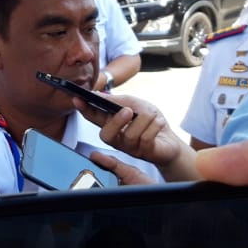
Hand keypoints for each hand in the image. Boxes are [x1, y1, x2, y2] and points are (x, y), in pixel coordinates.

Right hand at [75, 94, 196, 180]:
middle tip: (127, 110)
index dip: (84, 109)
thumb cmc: (149, 120)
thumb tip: (97, 94)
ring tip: (152, 115)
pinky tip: (159, 122)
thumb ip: (116, 100)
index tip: (77, 99)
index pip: (93, 118)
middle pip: (106, 135)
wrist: (170, 137)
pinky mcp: (145, 153)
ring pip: (130, 136)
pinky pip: (146, 139)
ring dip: (144, 120)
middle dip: (116, 122)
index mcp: (111, 124)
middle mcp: (117, 139)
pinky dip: (154, 126)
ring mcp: (130, 148)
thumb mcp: (133, 103)